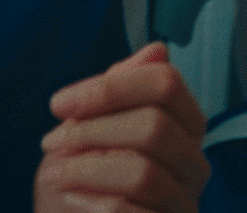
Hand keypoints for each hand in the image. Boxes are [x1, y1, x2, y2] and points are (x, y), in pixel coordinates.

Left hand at [36, 42, 210, 212]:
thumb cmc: (82, 183)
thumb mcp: (90, 130)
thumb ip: (119, 92)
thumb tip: (157, 50)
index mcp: (182, 125)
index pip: (166, 84)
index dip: (110, 87)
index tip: (61, 103)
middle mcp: (193, 162)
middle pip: (156, 125)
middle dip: (92, 129)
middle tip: (53, 142)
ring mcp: (185, 201)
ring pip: (143, 172)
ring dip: (86, 169)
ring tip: (56, 173)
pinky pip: (129, 211)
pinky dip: (93, 202)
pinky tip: (71, 198)